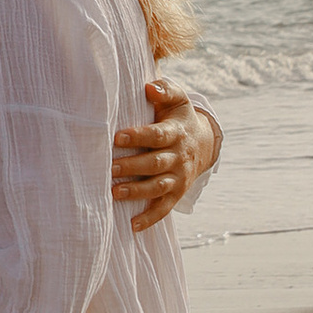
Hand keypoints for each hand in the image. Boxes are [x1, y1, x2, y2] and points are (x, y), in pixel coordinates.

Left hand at [111, 79, 220, 233]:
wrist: (203, 142)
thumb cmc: (178, 117)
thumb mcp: (177, 99)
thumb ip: (164, 90)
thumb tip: (149, 87)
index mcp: (176, 132)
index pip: (157, 135)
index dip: (138, 136)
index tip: (117, 137)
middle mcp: (178, 157)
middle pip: (155, 163)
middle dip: (132, 167)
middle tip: (110, 168)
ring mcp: (178, 177)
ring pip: (158, 187)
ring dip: (137, 191)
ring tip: (115, 193)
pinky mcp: (176, 193)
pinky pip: (164, 208)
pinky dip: (150, 218)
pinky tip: (132, 226)